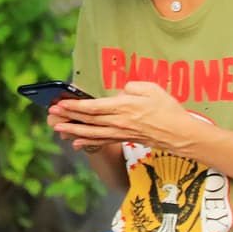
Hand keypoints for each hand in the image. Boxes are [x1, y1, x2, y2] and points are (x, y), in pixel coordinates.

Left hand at [51, 80, 196, 152]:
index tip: (61, 103)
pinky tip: (76, 143)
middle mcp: (119, 121)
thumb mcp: (152, 88)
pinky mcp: (124, 139)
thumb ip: (131, 87)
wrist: (180, 134)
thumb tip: (118, 93)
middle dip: (68, 116)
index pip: (94, 107)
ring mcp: (120, 133)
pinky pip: (102, 141)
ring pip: (92, 133)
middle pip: (88, 120)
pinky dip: (88, 143)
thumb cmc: (168, 109)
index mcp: (124, 107)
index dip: (75, 106)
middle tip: (52, 113)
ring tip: (58, 128)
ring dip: (73, 130)